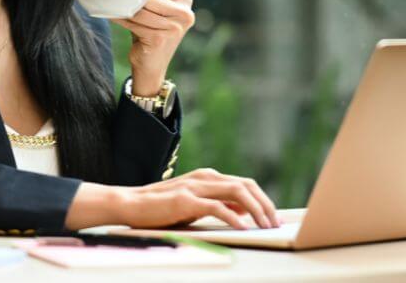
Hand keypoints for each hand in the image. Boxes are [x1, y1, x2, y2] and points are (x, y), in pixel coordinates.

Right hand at [64, 168, 279, 230]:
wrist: (130, 203)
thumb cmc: (161, 208)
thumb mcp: (194, 205)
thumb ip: (217, 204)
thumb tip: (244, 212)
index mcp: (208, 177)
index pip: (245, 184)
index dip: (262, 200)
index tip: (272, 217)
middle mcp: (205, 177)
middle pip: (246, 185)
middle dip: (265, 204)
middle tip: (275, 223)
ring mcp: (196, 186)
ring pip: (237, 192)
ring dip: (256, 210)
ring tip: (265, 226)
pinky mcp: (186, 200)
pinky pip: (217, 207)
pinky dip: (233, 218)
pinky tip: (242, 228)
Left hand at [111, 0, 194, 95]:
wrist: (152, 66)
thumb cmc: (150, 32)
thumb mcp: (156, 11)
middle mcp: (185, 13)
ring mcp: (174, 27)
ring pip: (139, 10)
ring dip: (121, 6)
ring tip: (107, 1)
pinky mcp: (160, 38)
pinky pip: (133, 22)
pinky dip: (119, 17)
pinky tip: (110, 14)